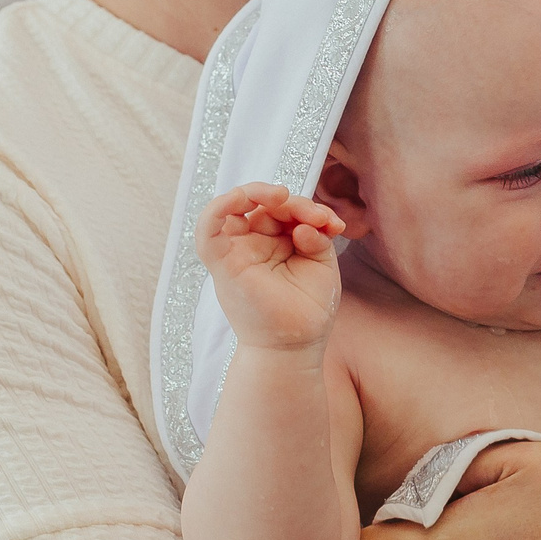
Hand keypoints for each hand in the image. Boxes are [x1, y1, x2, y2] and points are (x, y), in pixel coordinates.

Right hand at [197, 183, 345, 350]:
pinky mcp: (222, 262)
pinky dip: (220, 206)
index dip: (309, 208)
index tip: (333, 224)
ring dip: (257, 193)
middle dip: (294, 203)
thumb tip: (304, 223)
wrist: (295, 346)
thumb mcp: (321, 263)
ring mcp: (236, 251)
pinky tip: (244, 197)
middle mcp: (253, 243)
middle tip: (318, 217)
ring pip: (234, 205)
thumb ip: (316, 236)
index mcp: (276, 243)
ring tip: (283, 198)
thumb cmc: (308, 309)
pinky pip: (208, 227)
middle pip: (263, 205)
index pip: (285, 210)